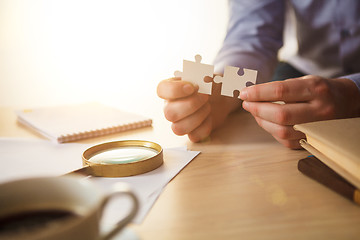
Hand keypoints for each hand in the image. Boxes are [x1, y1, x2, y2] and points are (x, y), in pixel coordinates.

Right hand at [157, 77, 240, 141]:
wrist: (222, 97)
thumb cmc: (210, 85)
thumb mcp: (207, 75)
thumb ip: (202, 76)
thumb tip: (200, 82)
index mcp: (170, 89)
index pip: (161, 90)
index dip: (175, 90)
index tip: (192, 87)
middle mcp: (170, 106)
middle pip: (169, 113)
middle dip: (191, 105)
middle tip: (206, 97)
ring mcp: (179, 121)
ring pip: (178, 129)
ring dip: (198, 117)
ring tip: (208, 107)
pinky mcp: (191, 132)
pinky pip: (193, 136)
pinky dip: (205, 128)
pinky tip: (210, 118)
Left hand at [239, 75, 359, 148]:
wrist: (347, 103)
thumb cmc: (320, 90)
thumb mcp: (305, 81)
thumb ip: (281, 87)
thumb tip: (251, 94)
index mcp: (316, 89)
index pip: (280, 91)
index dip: (258, 93)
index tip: (243, 93)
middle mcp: (319, 110)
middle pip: (280, 114)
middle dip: (257, 109)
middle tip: (246, 104)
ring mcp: (318, 128)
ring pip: (282, 131)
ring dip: (262, 122)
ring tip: (254, 112)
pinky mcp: (313, 141)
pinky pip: (286, 140)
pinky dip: (271, 131)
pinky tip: (266, 122)